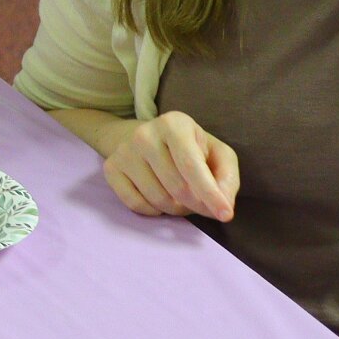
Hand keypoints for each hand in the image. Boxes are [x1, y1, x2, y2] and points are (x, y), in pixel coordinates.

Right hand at [101, 112, 239, 220]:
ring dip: (176, 208)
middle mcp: (145, 134)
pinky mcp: (111, 168)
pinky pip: (136, 205)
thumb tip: (224, 204)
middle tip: (201, 203)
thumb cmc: (190, 148)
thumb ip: (227, 178)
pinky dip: (154, 211)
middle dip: (195, 204)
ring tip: (180, 197)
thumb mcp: (217, 154)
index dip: (210, 193)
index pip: (191, 166)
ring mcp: (124, 152)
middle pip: (177, 187)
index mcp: (174, 124)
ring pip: (158, 200)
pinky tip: (159, 198)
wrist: (147, 139)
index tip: (225, 214)